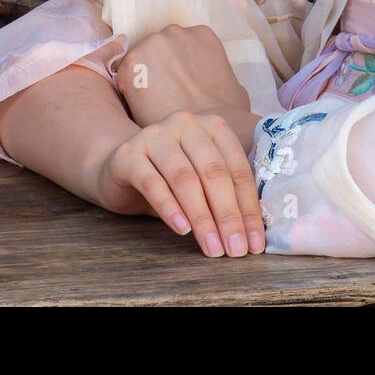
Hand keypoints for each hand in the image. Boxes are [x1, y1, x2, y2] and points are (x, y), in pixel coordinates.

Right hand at [94, 109, 265, 257]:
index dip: (249, 208)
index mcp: (213, 127)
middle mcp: (187, 124)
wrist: (118, 167)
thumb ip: (224, 193)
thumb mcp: (201, 180)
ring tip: (212, 246)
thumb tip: (251, 234)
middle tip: (235, 250)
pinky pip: (153, 183)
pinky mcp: (129, 154)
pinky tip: (182, 229)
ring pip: (185, 179)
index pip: (238, 170)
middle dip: (228, 215)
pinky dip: (170, 208)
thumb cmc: (169, 177)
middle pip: (214, 173)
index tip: (255, 244)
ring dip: (201, 217)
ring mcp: (156, 136)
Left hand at [115, 23, 250, 127]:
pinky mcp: (132, 62)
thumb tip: (213, 86)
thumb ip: (217, 74)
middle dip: (157, 68)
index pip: (179, 46)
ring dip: (142, 77)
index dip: (175, 66)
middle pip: (157, 49)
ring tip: (151, 104)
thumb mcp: (234, 86)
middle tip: (162, 95)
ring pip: (138, 60)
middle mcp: (175, 31)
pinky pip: (123, 76)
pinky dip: (129, 91)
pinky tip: (141, 108)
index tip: (176, 84)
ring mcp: (152, 43)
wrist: (205, 127)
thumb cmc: (223, 113)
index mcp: (201, 34)